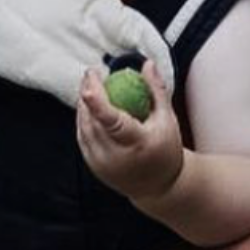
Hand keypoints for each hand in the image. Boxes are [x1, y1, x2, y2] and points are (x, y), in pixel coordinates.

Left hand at [76, 61, 183, 204]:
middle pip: (92, 121)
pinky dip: (82, 120)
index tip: (92, 77)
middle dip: (88, 93)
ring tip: (89, 86)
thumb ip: (156, 90)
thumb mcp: (167, 119)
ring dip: (82, 105)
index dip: (96, 99)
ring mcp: (102, 164)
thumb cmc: (166, 148)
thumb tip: (147, 63)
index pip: (111, 120)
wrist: (160, 186)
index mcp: (136, 143)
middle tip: (91, 73)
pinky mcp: (94, 168)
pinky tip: (87, 106)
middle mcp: (116, 156)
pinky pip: (82, 138)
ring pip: (83, 128)